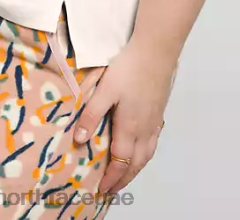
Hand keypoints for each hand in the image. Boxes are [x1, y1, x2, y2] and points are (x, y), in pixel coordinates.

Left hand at [73, 35, 178, 195]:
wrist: (156, 50)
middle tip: (114, 189)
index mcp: (130, 127)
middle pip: (137, 163)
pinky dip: (146, 153)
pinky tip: (143, 147)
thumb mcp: (104, 90)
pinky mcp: (159, 109)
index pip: (121, 162)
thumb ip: (92, 115)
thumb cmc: (129, 68)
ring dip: (137, 168)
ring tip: (128, 174)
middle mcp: (145, 128)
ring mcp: (155, 120)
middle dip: (125, 179)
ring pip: (148, 153)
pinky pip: (154, 141)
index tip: (103, 189)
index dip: (113, 178)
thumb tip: (79, 141)